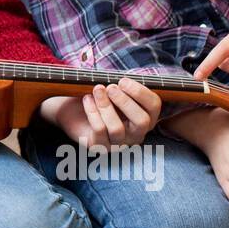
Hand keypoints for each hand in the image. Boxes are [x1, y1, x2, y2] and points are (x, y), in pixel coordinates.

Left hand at [39, 78, 161, 146]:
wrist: (74, 110)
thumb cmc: (100, 97)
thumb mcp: (114, 89)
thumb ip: (123, 85)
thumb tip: (120, 82)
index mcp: (145, 116)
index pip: (154, 106)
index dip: (140, 92)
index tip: (122, 80)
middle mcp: (136, 133)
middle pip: (142, 121)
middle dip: (125, 101)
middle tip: (110, 87)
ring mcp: (119, 143)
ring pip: (117, 128)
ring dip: (105, 105)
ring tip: (97, 90)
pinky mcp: (100, 146)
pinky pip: (99, 130)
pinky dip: (92, 111)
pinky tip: (87, 99)